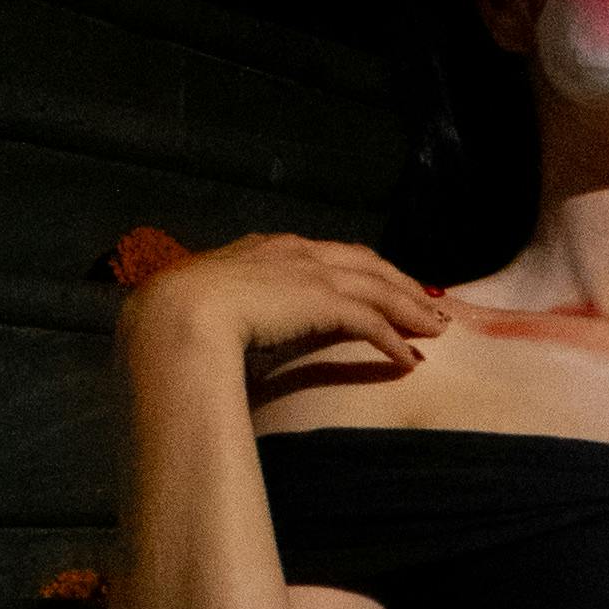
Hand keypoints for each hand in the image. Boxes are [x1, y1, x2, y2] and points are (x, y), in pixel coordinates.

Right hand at [124, 231, 448, 397]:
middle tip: (427, 304)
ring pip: (377, 287)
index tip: (376, 283)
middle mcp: (294, 253)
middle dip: (398, 282)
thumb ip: (221, 310)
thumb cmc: (173, 313)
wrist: (174, 313)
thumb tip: (217, 332)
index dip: (357, 269)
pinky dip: (392, 340)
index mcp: (264, 249)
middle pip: (364, 263)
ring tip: (435, 329)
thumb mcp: (201, 302)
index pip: (326, 254)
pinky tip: (408, 359)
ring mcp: (310, 274)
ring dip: (409, 308)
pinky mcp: (321, 301)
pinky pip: (370, 321)